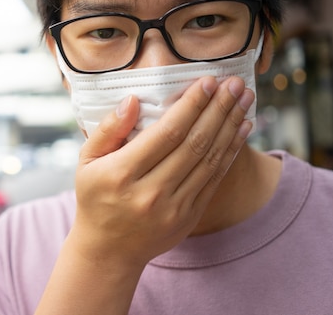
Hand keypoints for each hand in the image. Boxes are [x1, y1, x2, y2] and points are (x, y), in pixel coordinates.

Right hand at [69, 76, 254, 269]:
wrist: (108, 250)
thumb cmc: (95, 197)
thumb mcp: (87, 161)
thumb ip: (108, 129)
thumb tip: (132, 100)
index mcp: (122, 174)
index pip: (166, 133)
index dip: (191, 105)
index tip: (208, 81)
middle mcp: (150, 192)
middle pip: (194, 144)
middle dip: (218, 109)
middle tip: (235, 83)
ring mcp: (173, 208)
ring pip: (209, 160)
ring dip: (231, 126)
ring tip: (245, 99)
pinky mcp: (189, 217)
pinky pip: (215, 179)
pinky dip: (230, 151)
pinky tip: (241, 128)